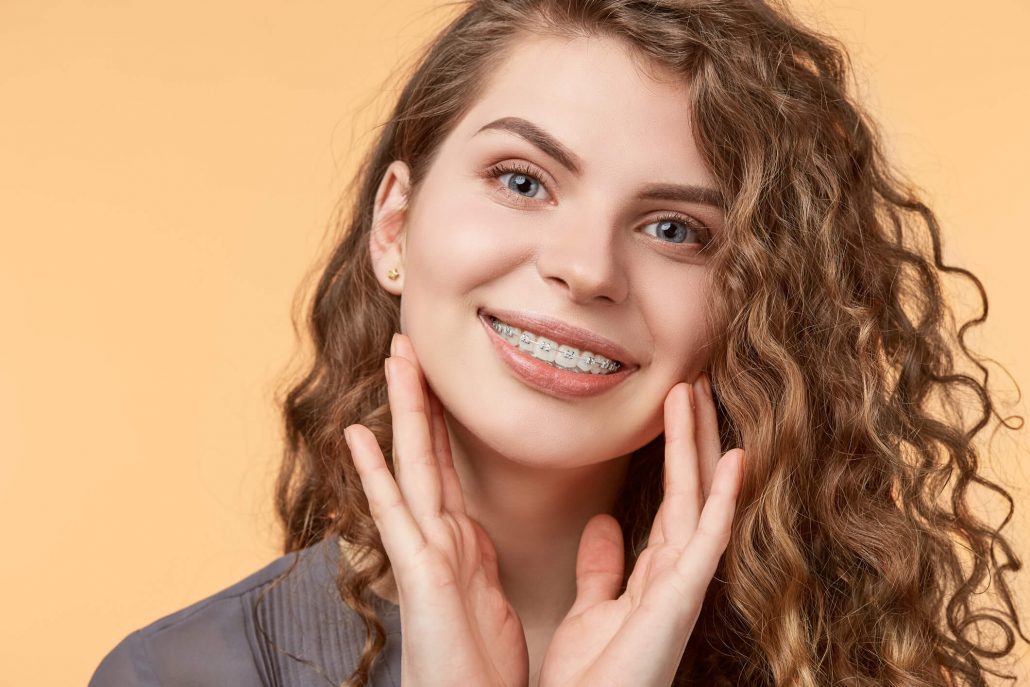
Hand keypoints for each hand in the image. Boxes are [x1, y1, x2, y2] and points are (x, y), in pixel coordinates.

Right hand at [344, 333, 528, 686]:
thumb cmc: (481, 671)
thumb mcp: (496, 600)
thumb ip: (489, 562)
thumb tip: (486, 538)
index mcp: (463, 542)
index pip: (450, 465)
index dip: (444, 419)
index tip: (442, 379)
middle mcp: (440, 540)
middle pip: (428, 452)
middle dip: (421, 396)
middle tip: (412, 343)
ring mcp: (426, 555)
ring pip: (413, 466)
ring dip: (405, 410)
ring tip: (396, 358)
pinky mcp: (419, 577)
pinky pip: (396, 514)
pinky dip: (375, 474)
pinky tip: (357, 435)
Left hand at [538, 375, 744, 686]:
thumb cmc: (591, 678)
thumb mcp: (592, 609)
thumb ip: (602, 568)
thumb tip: (605, 523)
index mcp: (653, 575)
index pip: (669, 501)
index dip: (673, 455)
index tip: (674, 409)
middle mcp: (675, 574)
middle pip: (685, 490)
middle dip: (688, 436)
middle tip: (693, 380)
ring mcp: (682, 585)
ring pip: (694, 499)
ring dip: (697, 446)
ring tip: (697, 391)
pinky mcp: (681, 600)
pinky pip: (706, 539)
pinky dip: (721, 499)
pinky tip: (735, 459)